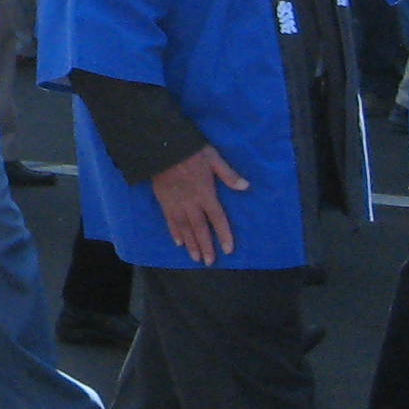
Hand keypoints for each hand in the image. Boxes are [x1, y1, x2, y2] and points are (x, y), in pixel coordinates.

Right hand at [150, 145, 249, 263]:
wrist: (162, 146)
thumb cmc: (190, 150)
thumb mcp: (213, 158)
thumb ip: (228, 174)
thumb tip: (246, 186)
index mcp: (206, 193)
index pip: (217, 218)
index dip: (223, 234)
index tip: (229, 249)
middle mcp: (191, 202)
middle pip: (200, 228)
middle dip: (205, 246)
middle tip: (209, 262)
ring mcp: (176, 203)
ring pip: (184, 227)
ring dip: (191, 243)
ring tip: (195, 258)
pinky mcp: (164, 200)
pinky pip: (170, 220)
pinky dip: (174, 232)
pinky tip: (178, 242)